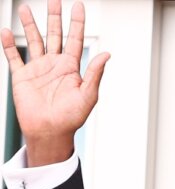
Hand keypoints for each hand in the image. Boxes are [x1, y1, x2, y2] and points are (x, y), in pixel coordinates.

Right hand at [0, 0, 108, 165]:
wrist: (50, 132)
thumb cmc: (71, 118)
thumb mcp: (88, 95)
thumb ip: (95, 73)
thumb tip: (107, 54)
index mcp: (72, 68)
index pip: (76, 39)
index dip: (77, 23)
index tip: (78, 5)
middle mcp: (54, 65)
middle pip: (54, 35)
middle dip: (54, 17)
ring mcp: (38, 69)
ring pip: (33, 41)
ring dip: (30, 25)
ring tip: (25, 7)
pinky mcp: (22, 76)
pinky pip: (14, 56)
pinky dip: (8, 44)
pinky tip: (6, 30)